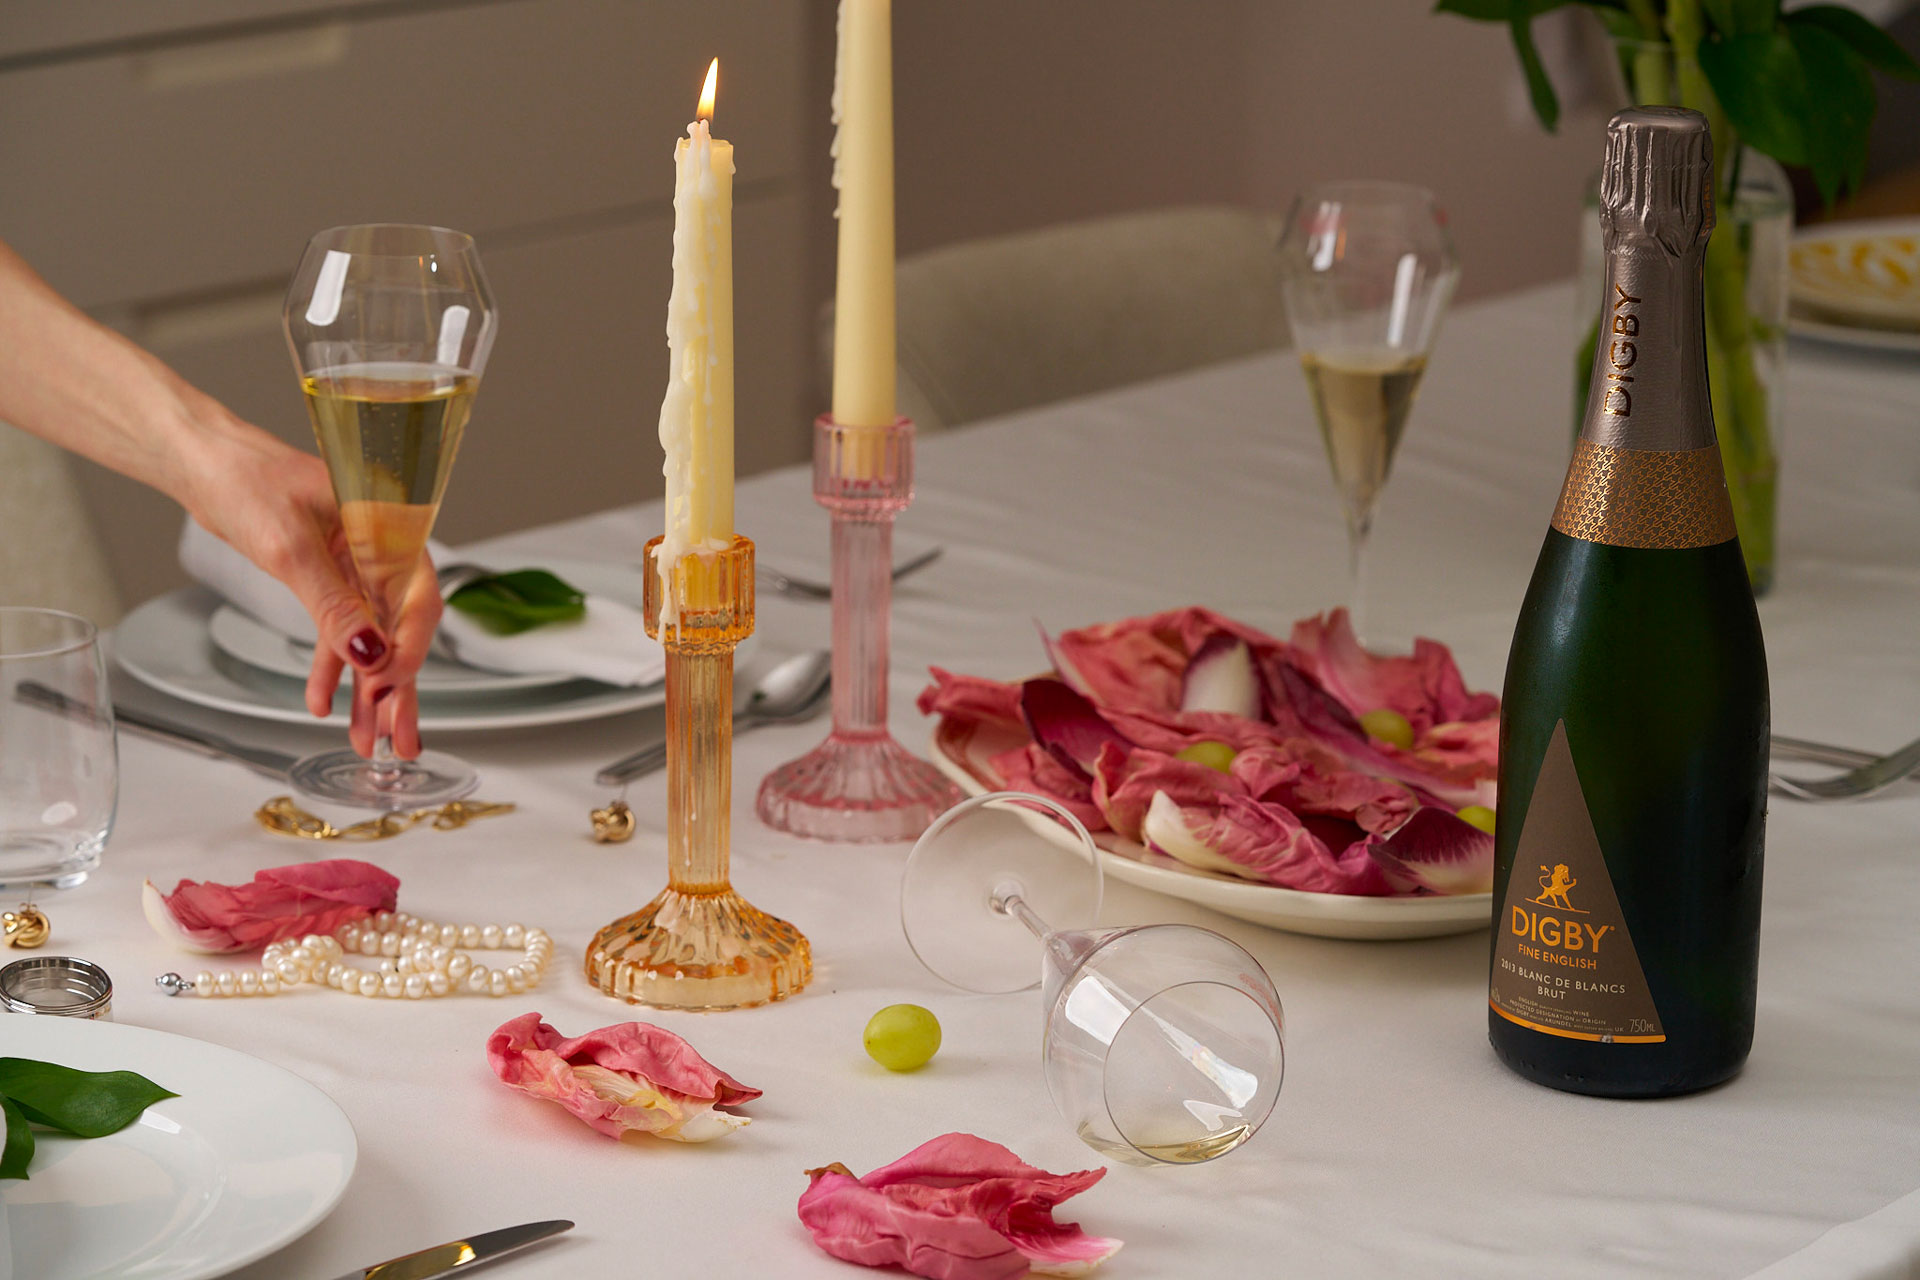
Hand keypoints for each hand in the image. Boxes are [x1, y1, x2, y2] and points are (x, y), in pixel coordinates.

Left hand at [182, 424, 439, 757]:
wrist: (204, 461)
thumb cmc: (246, 479)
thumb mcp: (289, 547)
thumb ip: (331, 604)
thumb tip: (368, 653)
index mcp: (390, 525)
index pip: (418, 597)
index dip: (409, 648)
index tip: (389, 688)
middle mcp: (382, 548)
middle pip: (402, 627)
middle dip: (398, 687)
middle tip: (400, 738)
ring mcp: (358, 565)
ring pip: (373, 637)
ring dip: (368, 689)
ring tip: (368, 737)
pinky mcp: (330, 577)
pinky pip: (339, 630)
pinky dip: (331, 667)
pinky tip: (324, 701)